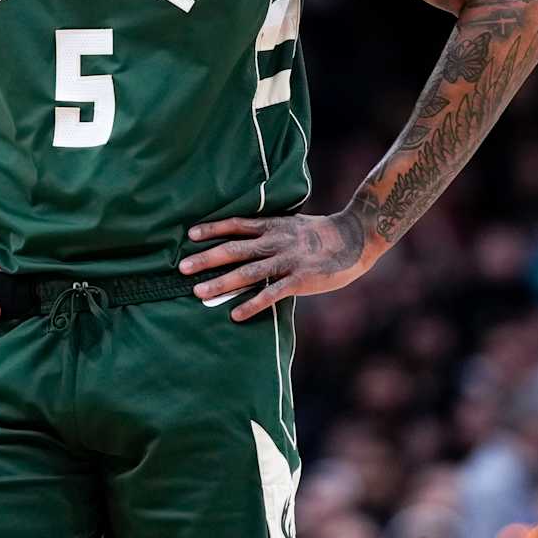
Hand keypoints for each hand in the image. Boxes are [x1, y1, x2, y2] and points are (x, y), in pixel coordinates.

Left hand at [180, 212, 386, 321]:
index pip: (236, 225)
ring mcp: (287, 261)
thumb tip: (248, 235)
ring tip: (199, 293)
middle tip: (182, 268)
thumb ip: (271, 230)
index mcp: (272, 226)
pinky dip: (252, 304)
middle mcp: (275, 241)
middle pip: (234, 250)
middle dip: (207, 259)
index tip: (190, 234)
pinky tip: (235, 314)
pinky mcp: (299, 280)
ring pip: (248, 272)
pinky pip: (271, 294)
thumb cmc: (321, 233)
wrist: (355, 237)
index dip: (213, 229)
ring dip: (221, 283)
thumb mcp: (293, 223)